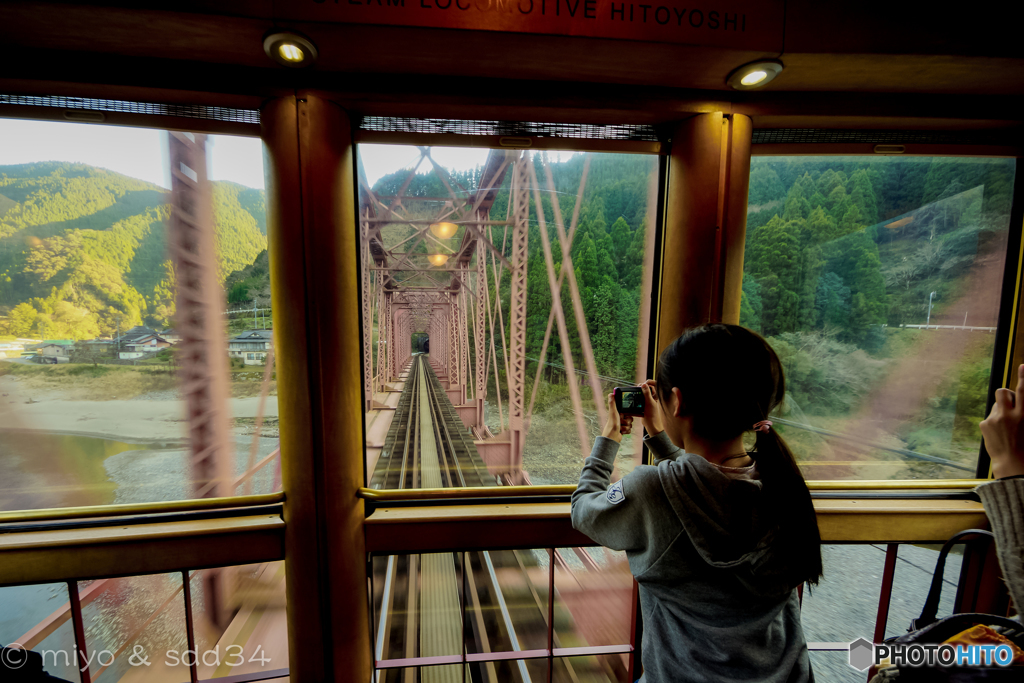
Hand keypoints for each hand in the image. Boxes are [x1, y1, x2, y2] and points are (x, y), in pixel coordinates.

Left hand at [601, 392, 632, 442]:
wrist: (612, 437)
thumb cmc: (612, 424)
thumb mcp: (613, 412)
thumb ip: (612, 403)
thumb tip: (611, 393)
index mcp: (617, 413)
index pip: (627, 411)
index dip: (627, 413)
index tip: (624, 415)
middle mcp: (619, 418)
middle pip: (630, 418)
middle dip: (627, 421)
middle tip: (621, 422)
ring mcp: (621, 424)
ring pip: (630, 424)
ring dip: (626, 427)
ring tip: (620, 428)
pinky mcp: (623, 430)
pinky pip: (630, 429)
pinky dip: (626, 431)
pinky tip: (622, 432)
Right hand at [639, 380, 665, 435]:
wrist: (651, 425)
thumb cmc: (653, 415)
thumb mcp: (649, 403)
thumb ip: (646, 393)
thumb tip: (643, 384)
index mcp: (658, 395)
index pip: (656, 384)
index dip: (650, 382)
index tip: (644, 383)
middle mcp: (655, 397)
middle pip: (648, 387)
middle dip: (643, 386)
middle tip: (638, 387)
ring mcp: (650, 401)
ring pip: (644, 393)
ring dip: (640, 392)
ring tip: (635, 392)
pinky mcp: (645, 404)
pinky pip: (641, 398)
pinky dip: (638, 397)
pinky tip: (635, 397)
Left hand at [980, 363, 1023, 478]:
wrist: (1012, 464)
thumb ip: (1023, 413)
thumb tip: (1018, 404)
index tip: (1023, 366)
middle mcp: (1009, 415)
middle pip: (1003, 392)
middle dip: (1006, 394)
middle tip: (1011, 405)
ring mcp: (995, 419)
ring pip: (996, 405)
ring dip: (1002, 411)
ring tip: (1008, 427)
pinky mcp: (985, 424)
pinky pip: (990, 416)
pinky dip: (995, 421)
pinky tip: (1000, 434)